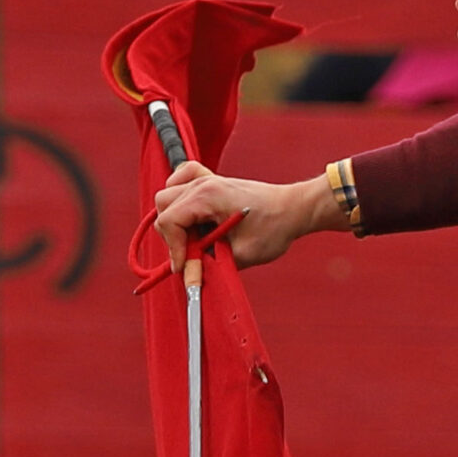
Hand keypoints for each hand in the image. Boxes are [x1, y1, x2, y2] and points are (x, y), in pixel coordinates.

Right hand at [153, 165, 344, 270]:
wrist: (294, 208)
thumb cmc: (274, 227)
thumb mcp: (243, 254)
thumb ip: (211, 265)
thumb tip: (189, 277)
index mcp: (207, 196)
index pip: (169, 221)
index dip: (174, 248)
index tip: (186, 267)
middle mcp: (202, 183)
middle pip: (163, 206)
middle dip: (171, 234)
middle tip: (192, 253)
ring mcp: (206, 178)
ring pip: (167, 195)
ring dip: (173, 217)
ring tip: (194, 237)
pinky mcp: (211, 180)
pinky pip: (181, 178)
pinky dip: (178, 194)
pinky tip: (189, 211)